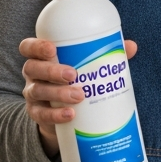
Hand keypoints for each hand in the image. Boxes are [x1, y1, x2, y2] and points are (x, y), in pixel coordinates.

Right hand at [20, 37, 138, 158]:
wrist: (65, 112)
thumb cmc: (77, 79)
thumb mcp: (87, 66)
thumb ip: (106, 54)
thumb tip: (131, 47)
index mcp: (43, 58)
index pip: (29, 47)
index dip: (36, 46)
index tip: (52, 48)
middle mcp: (34, 74)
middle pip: (32, 68)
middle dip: (51, 70)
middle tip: (73, 75)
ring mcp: (33, 94)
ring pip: (37, 91)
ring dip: (57, 93)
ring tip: (79, 95)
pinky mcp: (37, 114)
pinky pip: (41, 114)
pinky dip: (55, 115)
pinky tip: (70, 115)